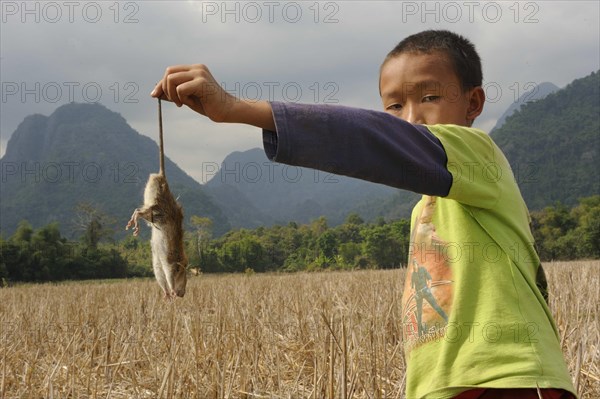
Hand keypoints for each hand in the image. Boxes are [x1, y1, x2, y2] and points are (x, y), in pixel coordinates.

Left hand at [151, 64, 275, 129]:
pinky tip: (189, 103)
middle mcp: (197, 68)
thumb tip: (156, 93)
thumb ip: (174, 94)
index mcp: (195, 69)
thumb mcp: (188, 98)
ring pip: (171, 79)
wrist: (228, 111)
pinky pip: (180, 89)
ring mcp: (200, 74)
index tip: (155, 95)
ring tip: (180, 103)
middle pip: (168, 72)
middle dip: (164, 88)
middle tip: (173, 102)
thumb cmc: (209, 106)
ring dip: (171, 94)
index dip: (161, 84)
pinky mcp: (202, 82)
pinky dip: (180, 98)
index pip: (171, 71)